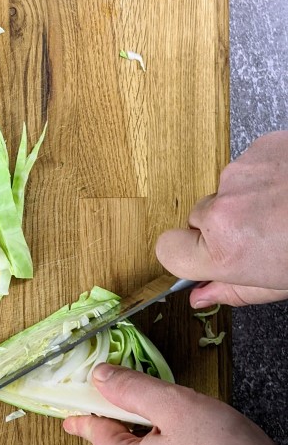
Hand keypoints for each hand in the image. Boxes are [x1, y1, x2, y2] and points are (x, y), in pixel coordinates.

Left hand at [63, 364, 287, 444]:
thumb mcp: (174, 406)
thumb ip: (131, 388)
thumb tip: (99, 377)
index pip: (95, 431)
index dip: (86, 411)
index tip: (69, 413)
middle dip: (130, 418)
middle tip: (150, 397)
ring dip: (154, 435)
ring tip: (184, 419)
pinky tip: (197, 443)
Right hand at [156, 131, 287, 307]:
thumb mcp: (280, 285)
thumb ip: (233, 291)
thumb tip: (201, 295)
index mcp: (225, 253)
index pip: (167, 250)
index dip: (185, 253)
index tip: (202, 256)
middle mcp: (223, 211)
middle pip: (197, 218)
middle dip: (222, 226)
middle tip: (261, 234)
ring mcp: (240, 175)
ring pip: (226, 191)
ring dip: (247, 200)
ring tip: (284, 209)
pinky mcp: (259, 149)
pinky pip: (248, 167)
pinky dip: (264, 177)